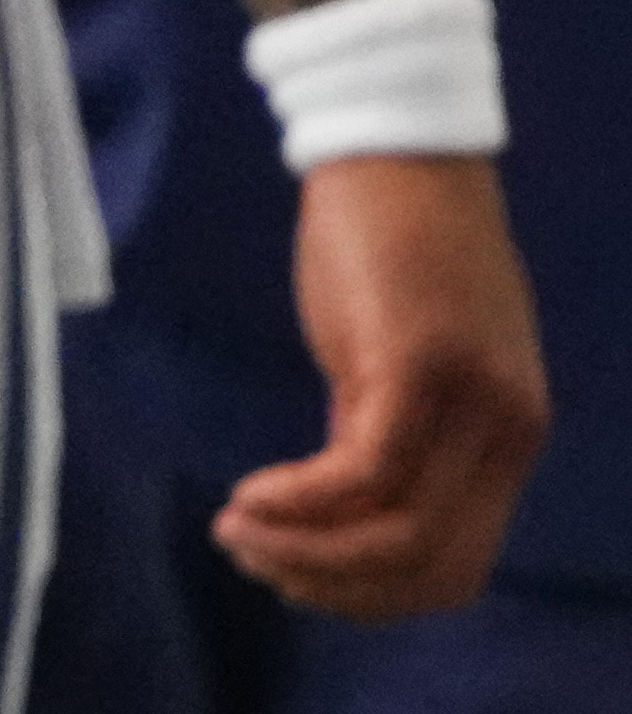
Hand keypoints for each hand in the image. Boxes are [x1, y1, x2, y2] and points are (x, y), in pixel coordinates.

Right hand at [216, 152, 548, 620]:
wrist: (396, 149)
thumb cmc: (388, 244)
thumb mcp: (398, 358)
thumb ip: (386, 429)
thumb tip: (340, 505)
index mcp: (506, 439)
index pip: (456, 566)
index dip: (370, 595)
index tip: (293, 576)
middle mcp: (504, 435)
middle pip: (433, 569)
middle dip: (336, 589)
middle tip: (258, 564)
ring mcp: (467, 405)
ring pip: (401, 537)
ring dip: (309, 554)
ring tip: (240, 534)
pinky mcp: (417, 369)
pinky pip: (362, 475)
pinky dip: (299, 503)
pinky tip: (248, 494)